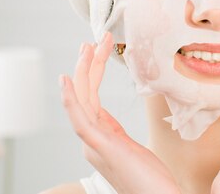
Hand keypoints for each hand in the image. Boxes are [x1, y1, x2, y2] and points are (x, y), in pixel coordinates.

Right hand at [59, 31, 180, 193]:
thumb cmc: (152, 183)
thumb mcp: (135, 152)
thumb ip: (122, 139)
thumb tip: (119, 130)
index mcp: (101, 139)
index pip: (92, 100)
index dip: (92, 74)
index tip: (98, 52)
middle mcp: (93, 141)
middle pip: (85, 96)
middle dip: (88, 65)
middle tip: (94, 41)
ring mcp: (94, 145)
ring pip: (82, 101)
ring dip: (83, 71)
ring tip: (88, 47)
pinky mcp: (101, 148)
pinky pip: (81, 119)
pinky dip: (71, 99)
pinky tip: (67, 79)